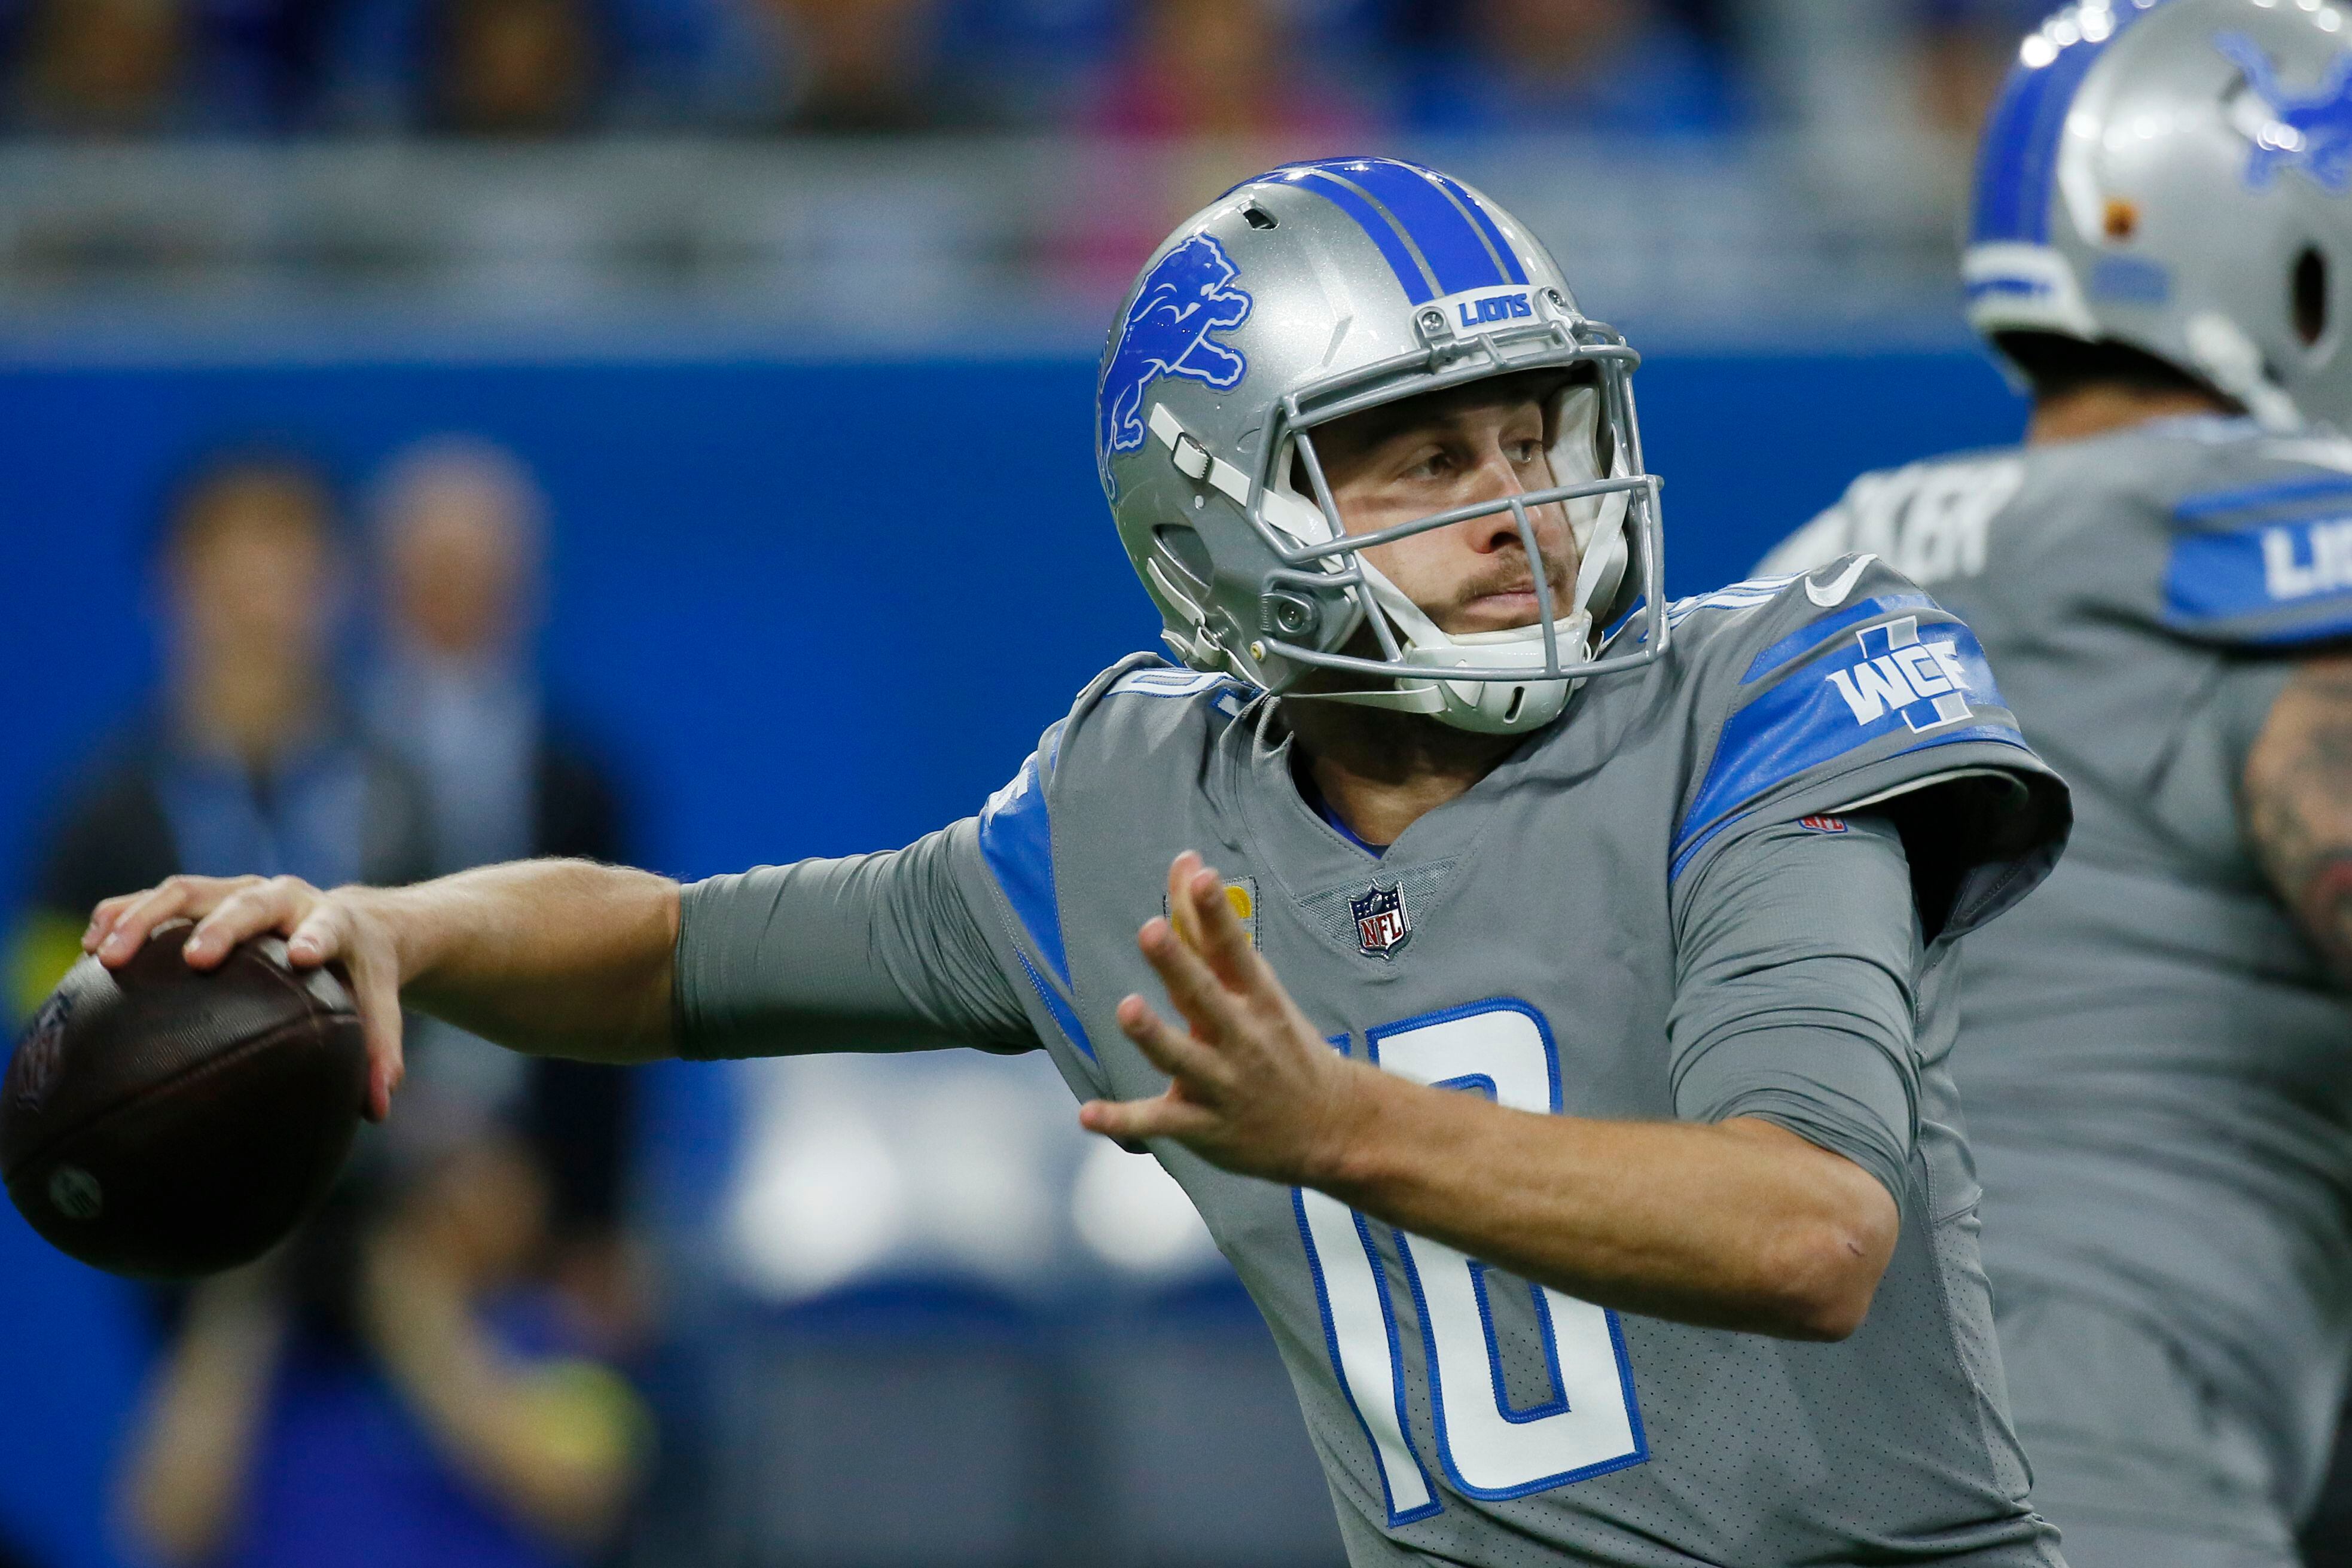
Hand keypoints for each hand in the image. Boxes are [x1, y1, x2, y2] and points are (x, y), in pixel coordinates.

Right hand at [84, 874, 407, 1120]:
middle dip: (223, 928)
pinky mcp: (205, 896)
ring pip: (188, 892)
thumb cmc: (359, 974)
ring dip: (145, 918)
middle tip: (195, 959)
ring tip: (106, 955)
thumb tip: (377, 1109)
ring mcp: (238, 891)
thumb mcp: (378, 1006)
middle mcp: (284, 897)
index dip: (317, 937)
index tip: (303, 956)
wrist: (349, 923)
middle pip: (251, 904)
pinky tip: (90, 947)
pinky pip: (157, 899)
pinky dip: (124, 914)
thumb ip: (381, 1053)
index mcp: (334, 921)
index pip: (329, 927)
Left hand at [1078, 852, 1376, 1187]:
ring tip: (1128, 1009)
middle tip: (1150, 930)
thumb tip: (1187, 863)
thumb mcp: (1257, 988)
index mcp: (1257, 999)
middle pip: (1204, 996)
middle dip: (1177, 964)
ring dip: (1154, 1035)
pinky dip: (1123, 1121)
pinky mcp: (1202, 1125)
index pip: (1233, 949)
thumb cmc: (1281, 1043)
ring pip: (1182, 1058)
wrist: (1331, 1126)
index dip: (1216, 913)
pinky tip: (1088, 1115)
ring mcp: (1222, 1083)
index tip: (1201, 875)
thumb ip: (1210, 930)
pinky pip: (1158, 1123)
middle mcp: (1241, 1038)